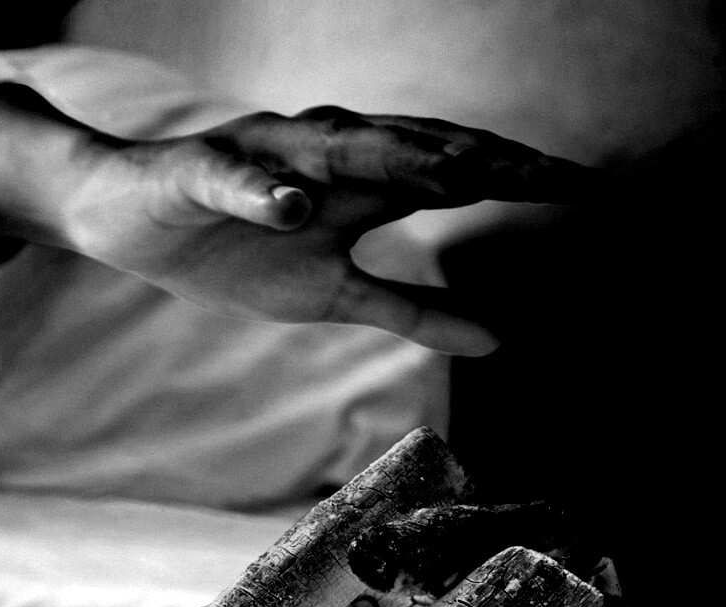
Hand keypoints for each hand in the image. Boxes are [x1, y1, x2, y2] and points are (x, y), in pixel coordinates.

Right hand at [0, 87, 598, 355]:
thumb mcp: (333, 295)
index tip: (595, 196)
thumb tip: (500, 339)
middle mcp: (326, 156)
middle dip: (488, 160)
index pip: (457, 172)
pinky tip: (291, 206)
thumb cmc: (238, 253)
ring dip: (396, 157)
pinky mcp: (199, 175)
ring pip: (335, 149)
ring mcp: (265, 160)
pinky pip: (234, 181)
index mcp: (363, 184)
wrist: (131, 219)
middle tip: (558, 176)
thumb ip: (412, 308)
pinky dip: (263, 191)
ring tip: (460, 173)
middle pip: (417, 147)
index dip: (521, 181)